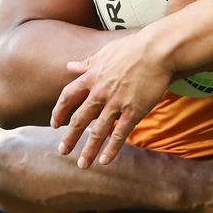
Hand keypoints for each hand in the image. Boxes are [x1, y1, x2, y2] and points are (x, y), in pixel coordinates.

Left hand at [51, 26, 170, 167]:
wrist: (158, 50)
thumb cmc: (134, 48)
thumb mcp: (105, 52)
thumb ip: (87, 63)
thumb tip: (70, 66)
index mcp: (91, 77)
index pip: (67, 97)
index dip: (59, 112)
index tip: (54, 124)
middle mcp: (100, 92)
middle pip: (79, 119)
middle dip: (69, 138)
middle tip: (62, 151)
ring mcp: (116, 103)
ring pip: (98, 132)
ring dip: (88, 150)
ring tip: (83, 164)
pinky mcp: (134, 111)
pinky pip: (119, 134)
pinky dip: (111, 149)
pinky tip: (104, 161)